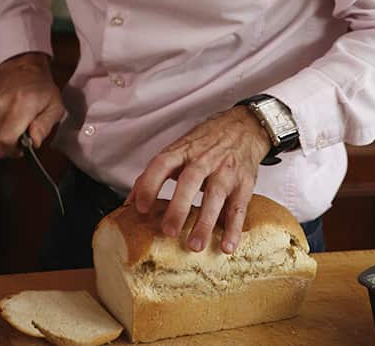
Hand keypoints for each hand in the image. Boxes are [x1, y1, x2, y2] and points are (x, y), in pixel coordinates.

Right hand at [0, 52, 65, 157]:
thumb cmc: (40, 87)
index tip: (23, 148)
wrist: (22, 69)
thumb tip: (34, 142)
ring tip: (17, 127)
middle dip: (11, 147)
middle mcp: (2, 105)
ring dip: (5, 139)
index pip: (6, 139)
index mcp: (22, 104)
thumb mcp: (55, 107)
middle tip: (23, 138)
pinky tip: (9, 124)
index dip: (14, 150)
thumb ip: (44, 127)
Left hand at [126, 106, 271, 253]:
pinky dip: (233, 228)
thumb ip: (153, 175)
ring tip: (195, 246)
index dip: (149, 185)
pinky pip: (239, 208)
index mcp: (182, 151)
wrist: (243, 128)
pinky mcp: (245, 184)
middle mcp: (203, 160)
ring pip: (216, 197)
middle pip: (189, 182)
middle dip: (178, 208)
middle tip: (168, 232)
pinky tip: (227, 246)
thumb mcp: (177, 151)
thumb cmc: (203, 144)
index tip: (140, 208)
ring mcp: (225, 172)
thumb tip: (129, 204)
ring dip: (205, 223)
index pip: (161, 164)